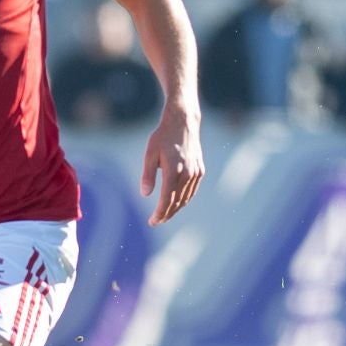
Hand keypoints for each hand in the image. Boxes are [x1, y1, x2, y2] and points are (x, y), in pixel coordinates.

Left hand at [140, 104, 204, 225]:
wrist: (183, 123)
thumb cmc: (163, 137)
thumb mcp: (150, 154)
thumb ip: (148, 175)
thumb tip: (145, 194)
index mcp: (174, 171)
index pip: (167, 200)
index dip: (159, 214)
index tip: (152, 221)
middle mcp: (187, 174)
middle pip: (177, 203)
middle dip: (166, 215)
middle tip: (156, 221)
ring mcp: (195, 173)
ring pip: (186, 199)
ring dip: (176, 209)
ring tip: (165, 215)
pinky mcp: (200, 170)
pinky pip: (192, 191)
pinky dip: (184, 200)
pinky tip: (177, 203)